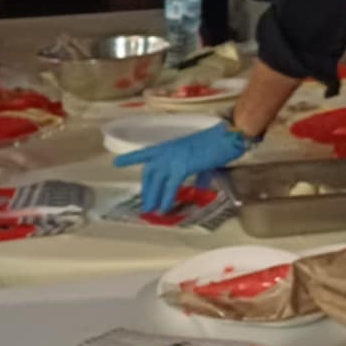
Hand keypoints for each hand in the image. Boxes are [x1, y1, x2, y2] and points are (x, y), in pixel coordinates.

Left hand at [117, 121, 252, 213]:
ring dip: (153, 196)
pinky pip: (170, 186)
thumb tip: (199, 185)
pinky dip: (166, 198)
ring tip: (151, 209)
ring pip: (156, 180)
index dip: (131, 158)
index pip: (146, 153)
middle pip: (150, 172)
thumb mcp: (204, 158)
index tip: (117, 162)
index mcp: (171, 146)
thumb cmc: (220, 143)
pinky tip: (165, 207)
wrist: (228, 136)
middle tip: (146, 203)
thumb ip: (199, 173)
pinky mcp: (182, 166)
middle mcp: (168, 151)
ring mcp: (173, 157)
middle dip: (147, 189)